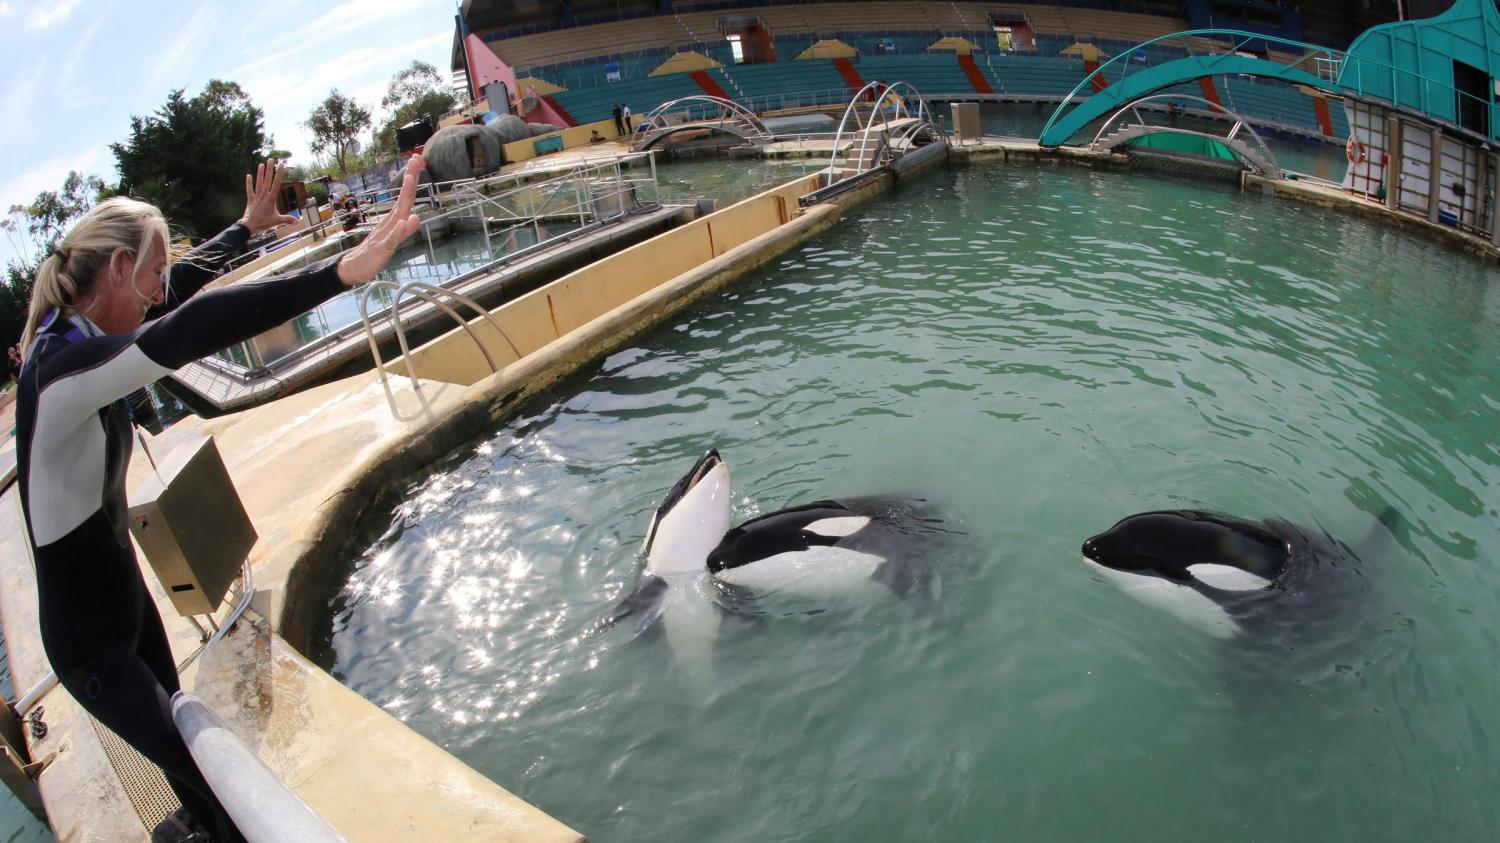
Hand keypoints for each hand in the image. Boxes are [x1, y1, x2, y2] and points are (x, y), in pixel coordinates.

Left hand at [239, 159, 297, 235]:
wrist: (250, 226)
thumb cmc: (264, 223)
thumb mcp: (277, 221)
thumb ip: (288, 219)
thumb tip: (298, 221)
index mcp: (271, 199)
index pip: (276, 183)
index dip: (279, 173)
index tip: (281, 165)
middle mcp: (264, 195)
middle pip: (267, 180)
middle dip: (270, 169)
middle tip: (271, 160)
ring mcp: (257, 197)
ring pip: (259, 183)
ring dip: (260, 173)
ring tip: (261, 164)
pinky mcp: (250, 200)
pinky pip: (249, 190)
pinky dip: (249, 183)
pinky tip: (248, 175)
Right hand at [336, 156, 425, 284]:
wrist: (354, 267)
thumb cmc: (374, 252)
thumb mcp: (393, 241)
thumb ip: (405, 230)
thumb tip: (416, 217)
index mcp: (394, 219)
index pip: (406, 197)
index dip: (412, 180)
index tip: (417, 161)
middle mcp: (390, 222)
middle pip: (404, 199)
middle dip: (410, 179)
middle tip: (414, 159)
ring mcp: (386, 234)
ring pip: (398, 212)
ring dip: (405, 195)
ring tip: (410, 179)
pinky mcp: (382, 248)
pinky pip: (392, 238)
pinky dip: (398, 229)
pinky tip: (403, 220)